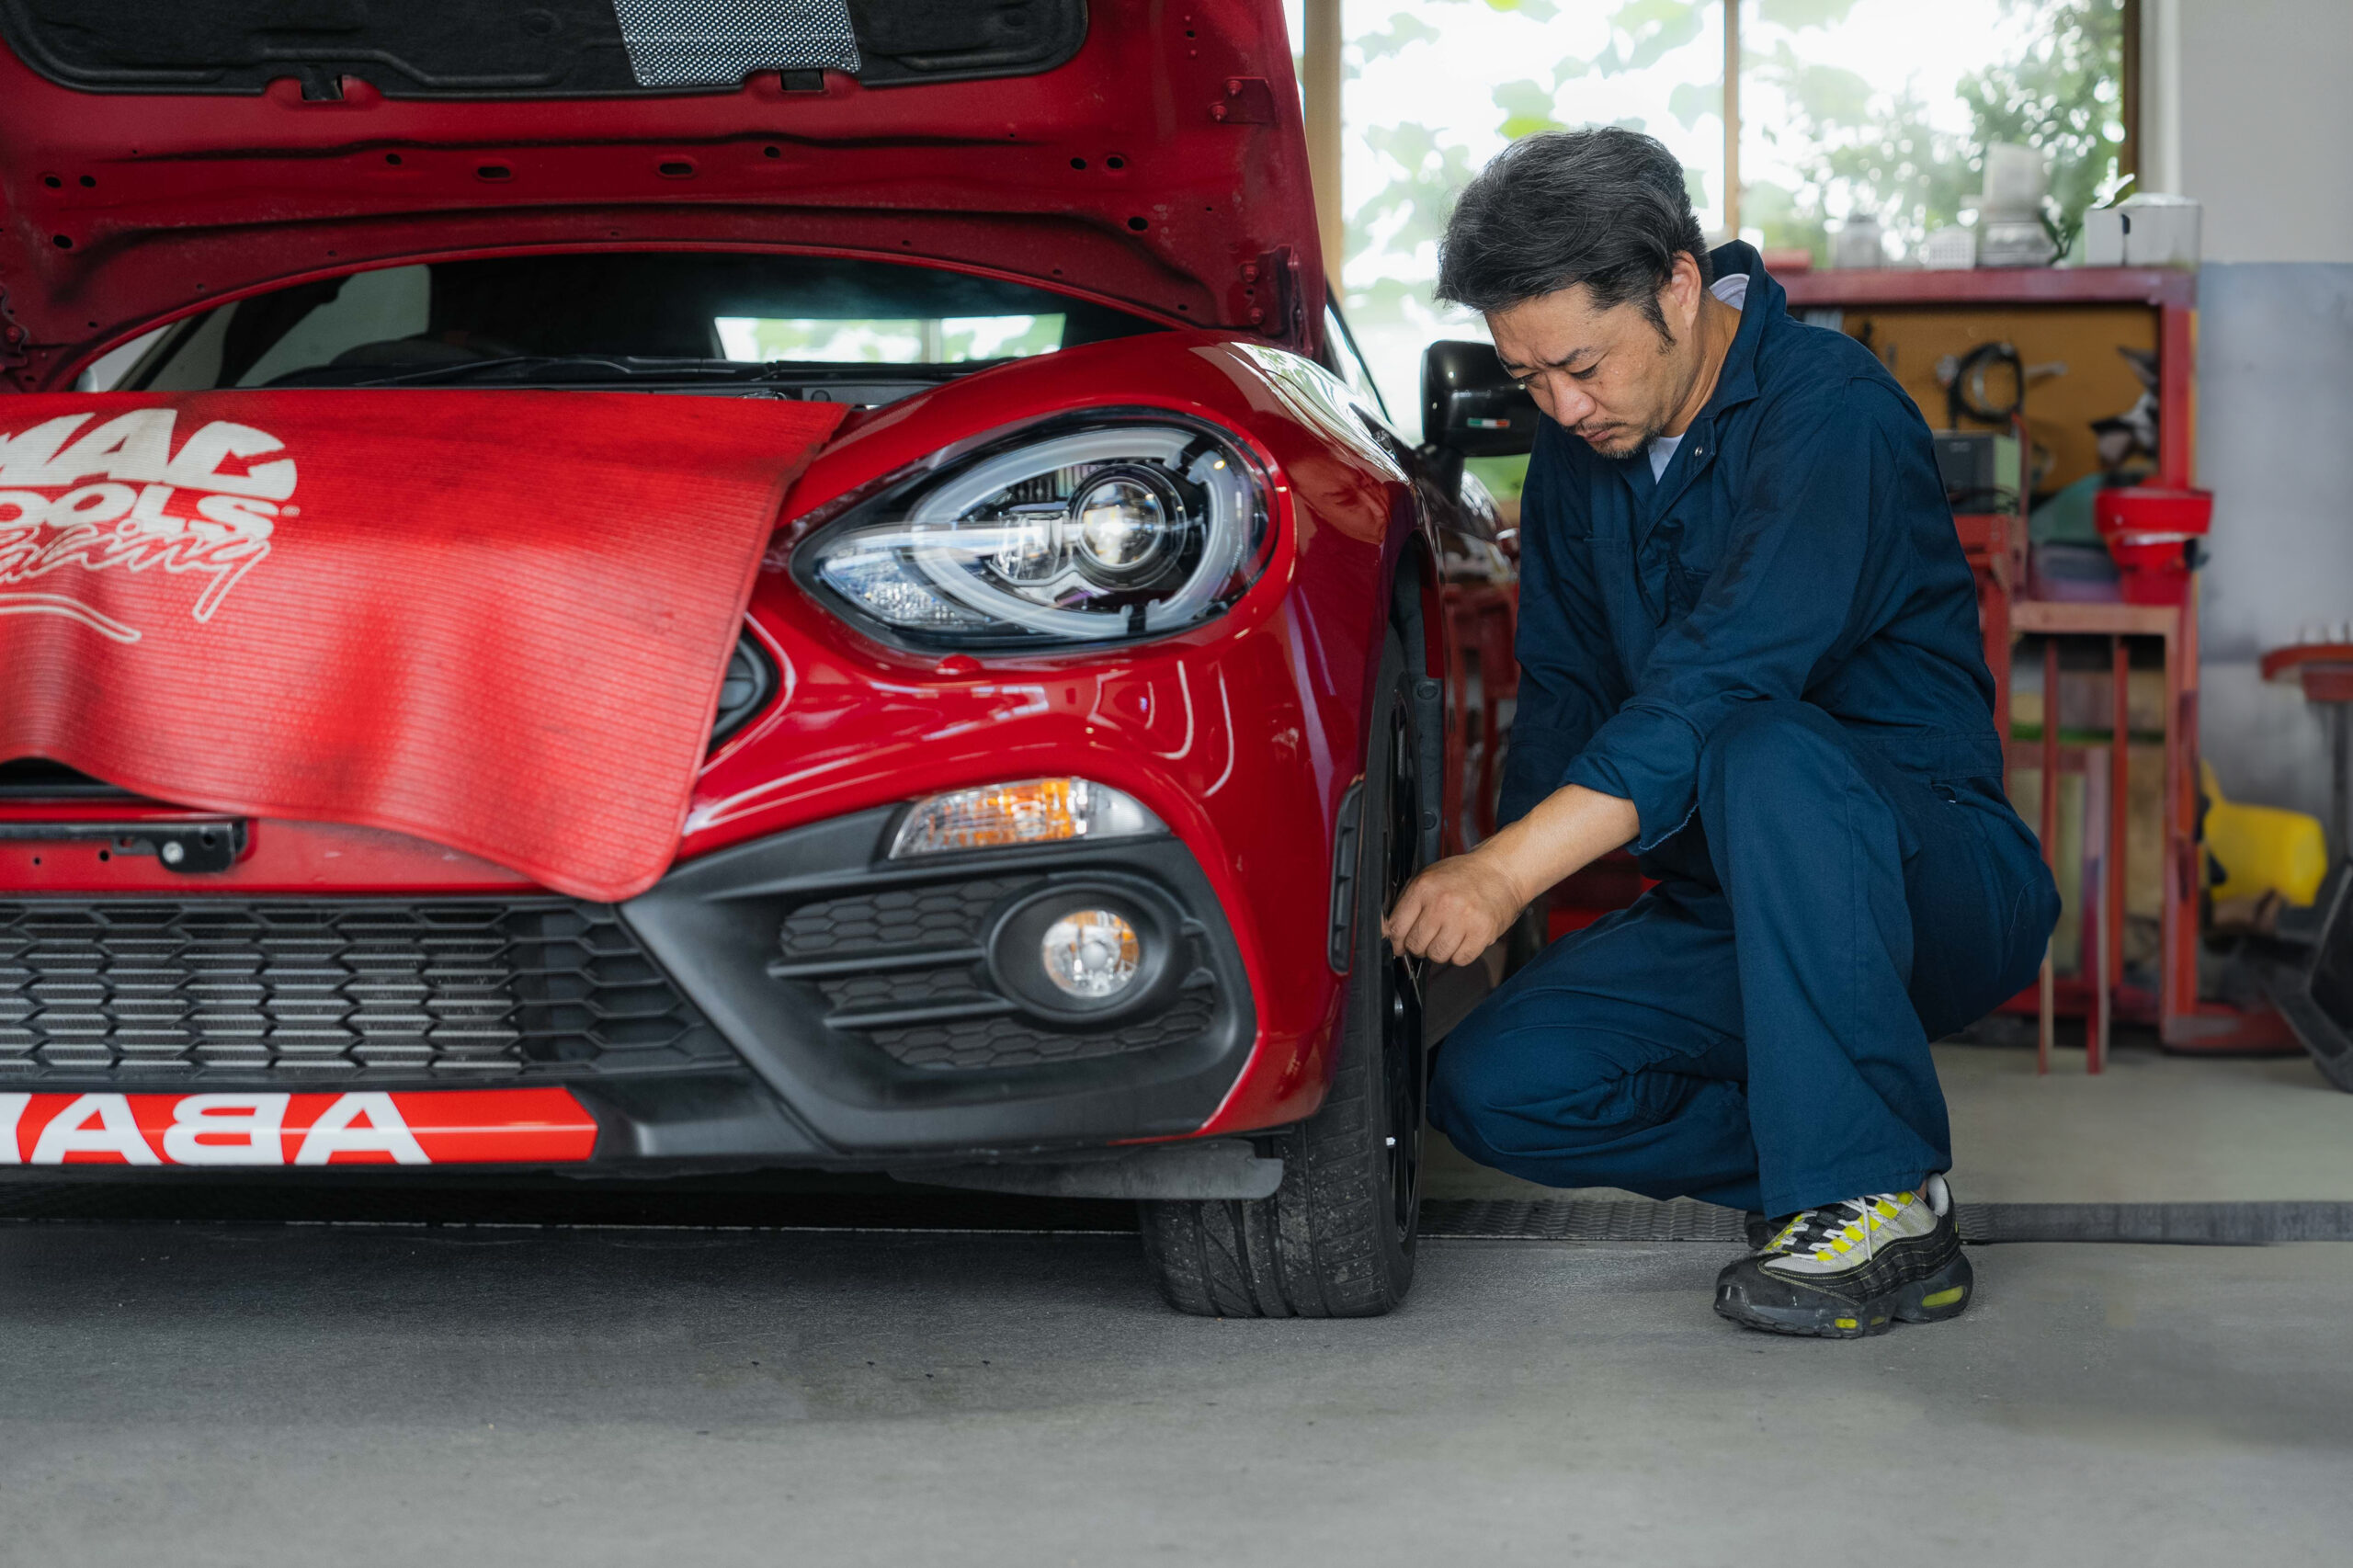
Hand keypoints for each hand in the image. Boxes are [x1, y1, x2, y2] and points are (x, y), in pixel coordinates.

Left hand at [1383, 849, 1526, 966]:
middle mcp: (1442, 903)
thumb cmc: (1465, 875)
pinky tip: (1463, 939)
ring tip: (1449, 936)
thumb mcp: (1429, 878)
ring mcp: (1463, 919)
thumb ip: (1405, 903)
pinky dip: (1460, 955)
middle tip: (1430, 937)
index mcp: (1424, 887)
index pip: (1396, 927)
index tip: (1400, 944)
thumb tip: (1385, 931)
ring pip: (1437, 955)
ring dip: (1440, 951)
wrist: (1502, 871)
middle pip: (1415, 945)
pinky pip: (1460, 960)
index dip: (1396, 941)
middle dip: (1419, 946)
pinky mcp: (1482, 933)